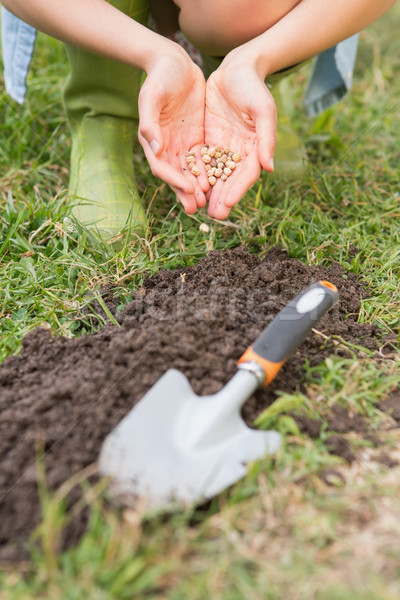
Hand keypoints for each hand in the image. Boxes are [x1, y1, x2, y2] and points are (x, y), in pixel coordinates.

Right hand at [138, 46, 207, 213]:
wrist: (173, 62)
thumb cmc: (159, 77)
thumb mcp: (151, 97)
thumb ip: (150, 124)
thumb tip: (155, 150)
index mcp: (152, 139)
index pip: (162, 166)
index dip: (174, 180)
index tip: (188, 190)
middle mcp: (166, 146)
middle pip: (176, 175)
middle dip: (186, 192)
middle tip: (198, 208)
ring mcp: (182, 143)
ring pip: (190, 171)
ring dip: (198, 187)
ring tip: (208, 202)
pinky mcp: (195, 137)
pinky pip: (203, 158)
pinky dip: (209, 171)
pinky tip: (218, 183)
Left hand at [204, 54, 276, 218]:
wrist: (235, 68)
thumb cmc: (253, 87)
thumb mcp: (263, 109)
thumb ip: (266, 138)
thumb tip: (269, 167)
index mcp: (256, 147)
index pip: (247, 174)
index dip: (238, 189)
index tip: (228, 203)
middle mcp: (240, 151)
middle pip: (231, 179)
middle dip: (223, 197)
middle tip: (215, 216)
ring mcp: (224, 147)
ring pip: (216, 174)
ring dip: (209, 192)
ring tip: (201, 208)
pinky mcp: (209, 140)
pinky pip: (203, 161)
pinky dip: (198, 175)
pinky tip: (190, 188)